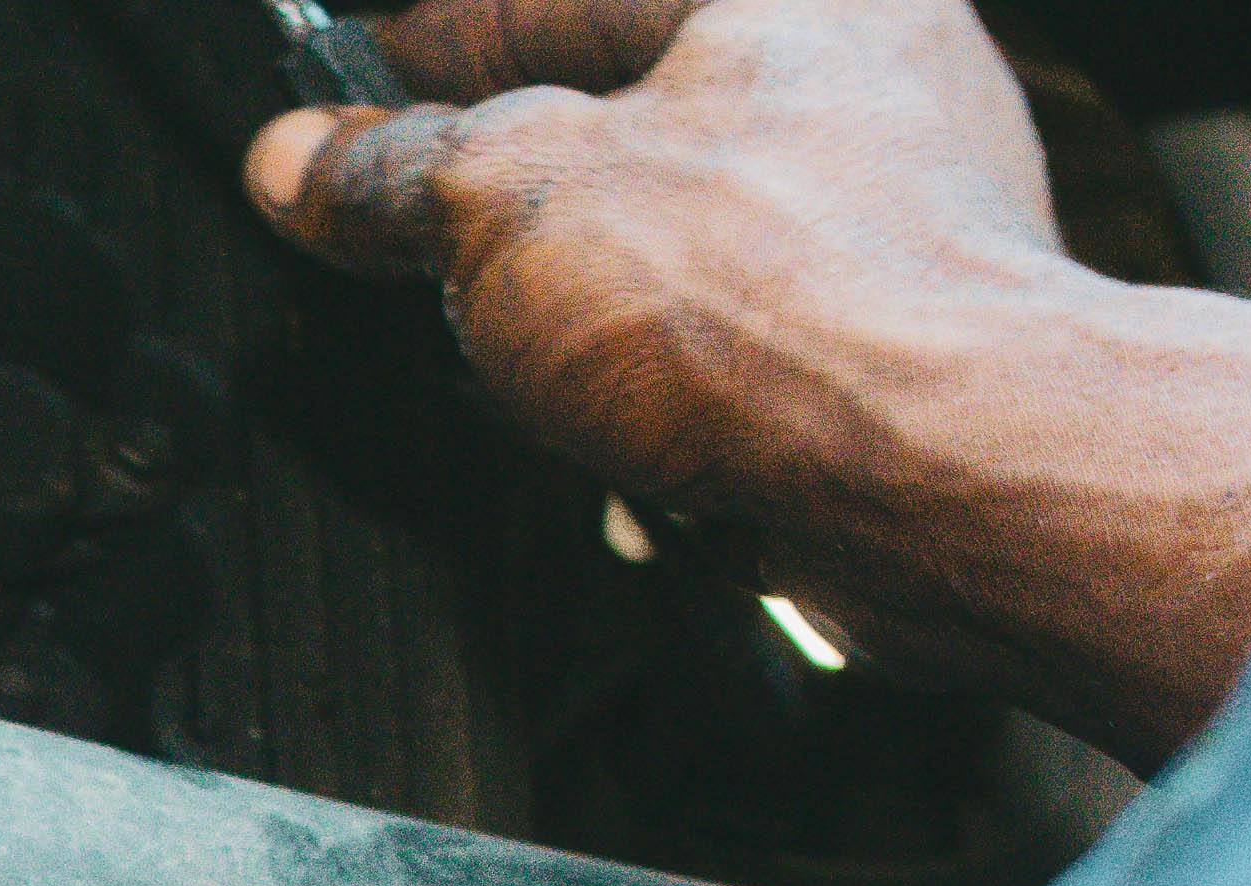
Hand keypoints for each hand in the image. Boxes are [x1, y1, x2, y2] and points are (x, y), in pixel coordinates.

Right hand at [245, 0, 1250, 763]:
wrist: (946, 477)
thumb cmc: (785, 307)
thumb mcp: (503, 205)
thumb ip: (389, 175)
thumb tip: (304, 163)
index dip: (440, 39)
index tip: (353, 85)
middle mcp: (875, 81)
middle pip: (638, 116)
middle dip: (517, 188)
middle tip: (411, 228)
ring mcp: (909, 219)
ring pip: (692, 245)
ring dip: (591, 307)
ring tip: (513, 357)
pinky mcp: (914, 353)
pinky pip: (747, 354)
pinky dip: (670, 398)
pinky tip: (622, 446)